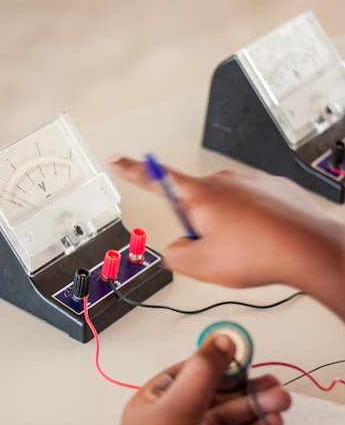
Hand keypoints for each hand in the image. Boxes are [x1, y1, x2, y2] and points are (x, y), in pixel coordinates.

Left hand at [0, 334, 290, 424]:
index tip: (247, 359)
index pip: (193, 372)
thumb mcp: (180, 406)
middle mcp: (174, 418)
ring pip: (227, 420)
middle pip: (216, 396)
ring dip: (254, 410)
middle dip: (246, 390)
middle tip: (275, 386)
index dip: (221, 365)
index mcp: (158, 398)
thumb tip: (222, 339)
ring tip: (281, 404)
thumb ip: (204, 372)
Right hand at [108, 156, 344, 317]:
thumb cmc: (259, 253)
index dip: (131, 170)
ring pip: (226, 209)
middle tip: (217, 249)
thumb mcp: (200, 265)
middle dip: (200, 226)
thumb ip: (175, 255)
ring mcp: (251, 182)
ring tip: (246, 248)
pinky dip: (253, 224)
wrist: (307, 248)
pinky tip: (263, 240)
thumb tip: (178, 248)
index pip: (155, 178)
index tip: (117, 159)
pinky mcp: (274, 189)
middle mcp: (224, 181)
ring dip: (229, 228)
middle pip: (196, 204)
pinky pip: (252, 207)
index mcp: (199, 194)